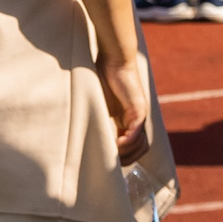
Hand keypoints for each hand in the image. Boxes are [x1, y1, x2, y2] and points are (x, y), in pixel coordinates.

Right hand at [98, 50, 150, 165]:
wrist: (114, 59)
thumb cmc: (101, 79)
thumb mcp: (97, 105)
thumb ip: (96, 119)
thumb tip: (81, 137)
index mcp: (127, 121)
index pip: (132, 148)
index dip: (122, 158)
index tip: (108, 161)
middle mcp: (136, 121)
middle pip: (139, 150)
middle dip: (126, 159)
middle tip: (111, 162)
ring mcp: (139, 115)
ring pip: (141, 144)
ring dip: (127, 152)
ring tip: (113, 152)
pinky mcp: (139, 108)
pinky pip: (137, 131)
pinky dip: (129, 140)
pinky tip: (118, 142)